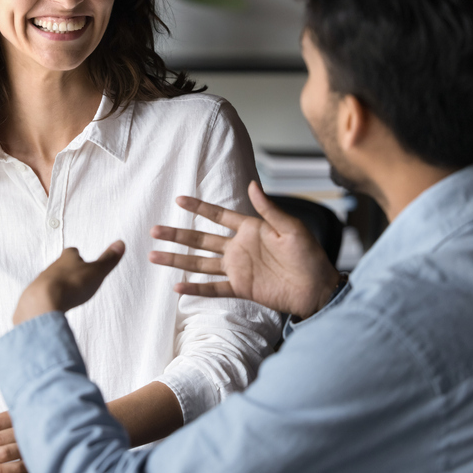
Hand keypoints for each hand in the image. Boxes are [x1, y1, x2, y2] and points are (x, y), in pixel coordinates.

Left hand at [12, 241, 125, 324]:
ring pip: (50, 279)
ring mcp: (41, 281)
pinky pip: (43, 295)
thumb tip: (121, 242)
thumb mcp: (96, 271)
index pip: (72, 252)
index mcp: (67, 258)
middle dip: (67, 270)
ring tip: (66, 292)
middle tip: (74, 276)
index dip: (77, 255)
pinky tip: (55, 304)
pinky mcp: (35, 296)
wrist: (43, 301)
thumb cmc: (72, 284)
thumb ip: (108, 259)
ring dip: (58, 284)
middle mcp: (52, 266)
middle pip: (60, 265)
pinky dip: (50, 298)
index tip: (80, 257)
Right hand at [149, 181, 339, 319]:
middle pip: (200, 239)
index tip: (178, 199)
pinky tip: (178, 288)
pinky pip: (214, 288)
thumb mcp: (291, 228)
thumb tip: (252, 185)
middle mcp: (238, 248)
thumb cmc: (309, 256)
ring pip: (200, 263)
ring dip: (177, 259)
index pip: (218, 215)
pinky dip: (196, 288)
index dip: (198, 207)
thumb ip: (268, 209)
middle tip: (155, 230)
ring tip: (154, 256)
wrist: (317, 288)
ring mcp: (237, 269)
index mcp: (249, 229)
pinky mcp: (241, 288)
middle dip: (177, 234)